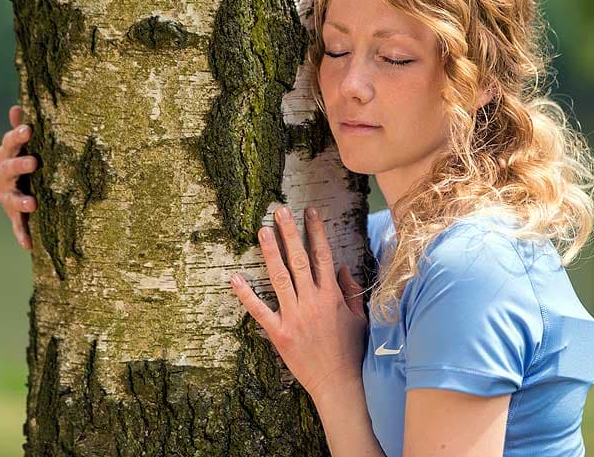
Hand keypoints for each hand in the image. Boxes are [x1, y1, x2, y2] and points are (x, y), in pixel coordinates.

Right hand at [0, 104, 38, 249]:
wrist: (22, 192)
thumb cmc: (26, 163)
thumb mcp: (24, 147)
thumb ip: (21, 129)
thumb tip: (17, 106)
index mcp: (8, 157)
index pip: (10, 144)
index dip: (17, 136)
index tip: (29, 129)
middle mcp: (4, 177)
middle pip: (7, 169)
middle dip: (19, 165)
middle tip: (34, 161)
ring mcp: (8, 198)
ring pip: (11, 199)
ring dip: (21, 201)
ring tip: (33, 204)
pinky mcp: (16, 217)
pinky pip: (18, 226)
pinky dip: (22, 234)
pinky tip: (28, 245)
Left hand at [229, 205, 367, 403]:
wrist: (339, 383)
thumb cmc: (351, 350)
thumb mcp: (359, 318)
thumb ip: (350, 291)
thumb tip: (342, 267)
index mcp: (332, 296)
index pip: (323, 255)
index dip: (316, 231)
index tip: (310, 211)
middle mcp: (313, 302)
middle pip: (300, 260)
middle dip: (291, 233)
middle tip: (281, 211)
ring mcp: (295, 316)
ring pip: (281, 278)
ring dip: (271, 253)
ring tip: (262, 231)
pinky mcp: (279, 333)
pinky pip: (260, 311)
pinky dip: (246, 295)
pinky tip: (235, 279)